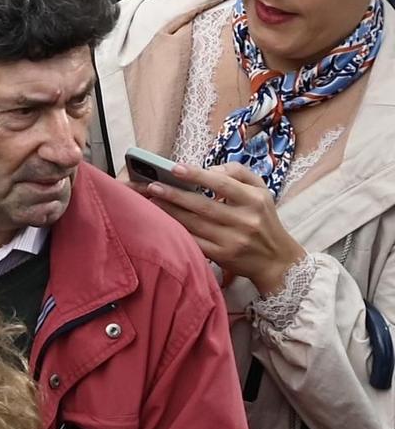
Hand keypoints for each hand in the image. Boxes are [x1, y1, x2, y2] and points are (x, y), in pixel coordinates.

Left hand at [135, 161, 305, 295]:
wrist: (276, 259)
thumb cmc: (263, 219)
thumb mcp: (261, 191)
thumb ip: (238, 172)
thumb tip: (210, 169)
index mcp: (254, 200)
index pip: (222, 184)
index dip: (197, 175)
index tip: (174, 168)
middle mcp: (244, 220)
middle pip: (203, 206)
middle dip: (174, 195)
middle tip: (152, 186)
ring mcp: (232, 240)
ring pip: (194, 224)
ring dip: (170, 211)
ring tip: (152, 200)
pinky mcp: (222, 256)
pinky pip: (194, 241)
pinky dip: (177, 231)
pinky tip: (163, 222)